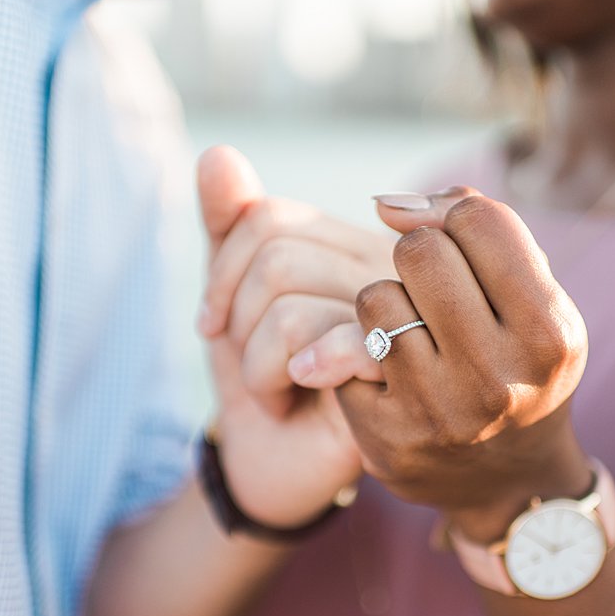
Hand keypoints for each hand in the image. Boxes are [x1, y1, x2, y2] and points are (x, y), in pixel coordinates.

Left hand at [198, 155, 396, 416]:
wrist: (275, 462)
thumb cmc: (259, 374)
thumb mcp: (231, 296)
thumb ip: (226, 226)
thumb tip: (217, 153)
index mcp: (348, 244)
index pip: (267, 218)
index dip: (222, 271)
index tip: (213, 323)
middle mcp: (385, 274)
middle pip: (275, 258)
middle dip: (237, 322)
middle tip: (252, 363)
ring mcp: (401, 324)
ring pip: (287, 305)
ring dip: (255, 363)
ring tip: (277, 389)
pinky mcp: (399, 381)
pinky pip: (321, 347)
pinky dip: (280, 375)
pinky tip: (294, 394)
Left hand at [288, 193, 594, 541]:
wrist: (511, 481)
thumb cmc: (521, 364)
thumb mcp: (536, 300)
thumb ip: (481, 231)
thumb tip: (387, 204)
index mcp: (547, 334)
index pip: (479, 222)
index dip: (456, 217)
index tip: (454, 239)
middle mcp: (496, 378)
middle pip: (419, 251)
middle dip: (419, 256)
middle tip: (430, 286)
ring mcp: (437, 413)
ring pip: (374, 296)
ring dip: (386, 301)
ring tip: (413, 329)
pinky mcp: (385, 439)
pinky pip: (344, 351)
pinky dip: (361, 350)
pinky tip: (391, 371)